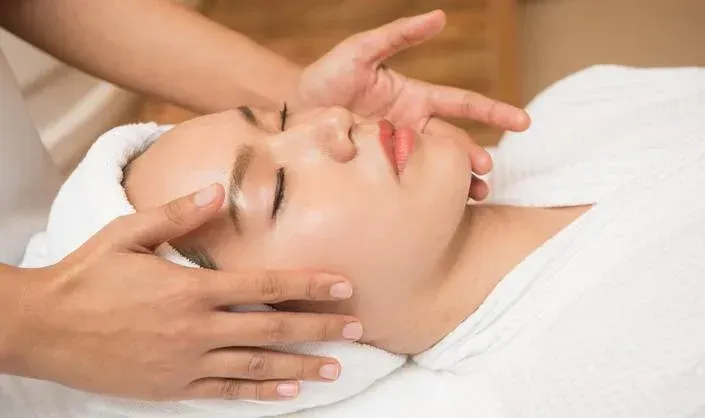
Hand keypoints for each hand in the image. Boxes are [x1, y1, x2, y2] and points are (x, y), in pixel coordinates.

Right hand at [5, 184, 358, 400]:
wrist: (42, 328)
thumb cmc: (85, 276)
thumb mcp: (127, 235)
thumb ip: (176, 214)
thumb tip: (218, 192)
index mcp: (191, 288)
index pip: (265, 286)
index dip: (309, 286)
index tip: (344, 287)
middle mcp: (196, 327)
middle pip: (272, 329)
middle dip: (319, 327)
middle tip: (358, 329)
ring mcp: (186, 361)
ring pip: (256, 366)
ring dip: (300, 365)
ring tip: (336, 367)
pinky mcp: (172, 386)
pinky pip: (225, 391)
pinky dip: (259, 393)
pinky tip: (288, 392)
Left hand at [298, 10, 530, 199]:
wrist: (293, 111)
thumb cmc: (326, 78)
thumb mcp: (360, 51)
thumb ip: (398, 35)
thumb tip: (440, 17)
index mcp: (415, 99)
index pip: (462, 104)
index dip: (493, 111)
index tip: (523, 121)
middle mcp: (412, 127)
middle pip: (454, 144)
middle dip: (474, 157)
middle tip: (486, 172)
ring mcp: (397, 152)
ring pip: (436, 170)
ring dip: (457, 182)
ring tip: (474, 196)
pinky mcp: (379, 173)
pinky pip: (408, 186)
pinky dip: (425, 196)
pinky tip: (438, 209)